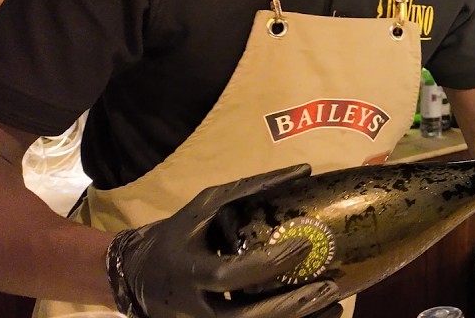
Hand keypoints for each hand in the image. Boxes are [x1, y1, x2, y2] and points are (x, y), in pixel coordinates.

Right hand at [109, 164, 341, 317]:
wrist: (140, 275)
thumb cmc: (180, 233)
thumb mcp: (205, 205)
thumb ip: (250, 189)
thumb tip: (304, 171)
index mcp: (190, 270)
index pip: (228, 276)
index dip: (266, 265)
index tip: (302, 245)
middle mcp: (196, 308)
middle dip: (289, 307)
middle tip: (328, 288)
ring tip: (334, 305)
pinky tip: (321, 316)